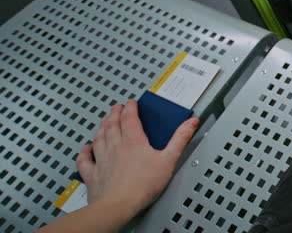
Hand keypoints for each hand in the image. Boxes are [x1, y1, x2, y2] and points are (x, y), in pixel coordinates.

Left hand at [76, 99, 198, 214]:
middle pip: (112, 125)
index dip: (130, 108)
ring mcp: (101, 160)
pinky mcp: (92, 174)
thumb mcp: (169, 160)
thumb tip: (190, 123)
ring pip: (98, 137)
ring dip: (101, 127)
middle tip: (116, 107)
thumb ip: (180, 139)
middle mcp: (115, 147)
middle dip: (114, 114)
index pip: (129, 118)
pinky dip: (84, 151)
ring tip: (103, 121)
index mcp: (133, 142)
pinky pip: (85, 159)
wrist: (118, 205)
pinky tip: (86, 148)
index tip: (131, 102)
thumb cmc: (143, 185)